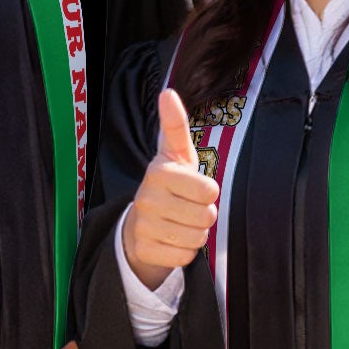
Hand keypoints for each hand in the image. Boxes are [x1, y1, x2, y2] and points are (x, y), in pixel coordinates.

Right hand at [121, 88, 218, 289]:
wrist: (140, 224)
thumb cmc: (169, 184)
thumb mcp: (175, 154)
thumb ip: (175, 125)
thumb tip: (168, 92)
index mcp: (159, 172)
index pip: (209, 190)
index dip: (209, 192)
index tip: (195, 187)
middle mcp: (147, 198)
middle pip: (206, 216)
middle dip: (204, 215)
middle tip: (188, 208)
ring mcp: (143, 226)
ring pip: (197, 238)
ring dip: (196, 233)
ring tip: (180, 223)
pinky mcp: (144, 250)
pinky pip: (185, 257)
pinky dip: (184, 251)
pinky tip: (171, 240)